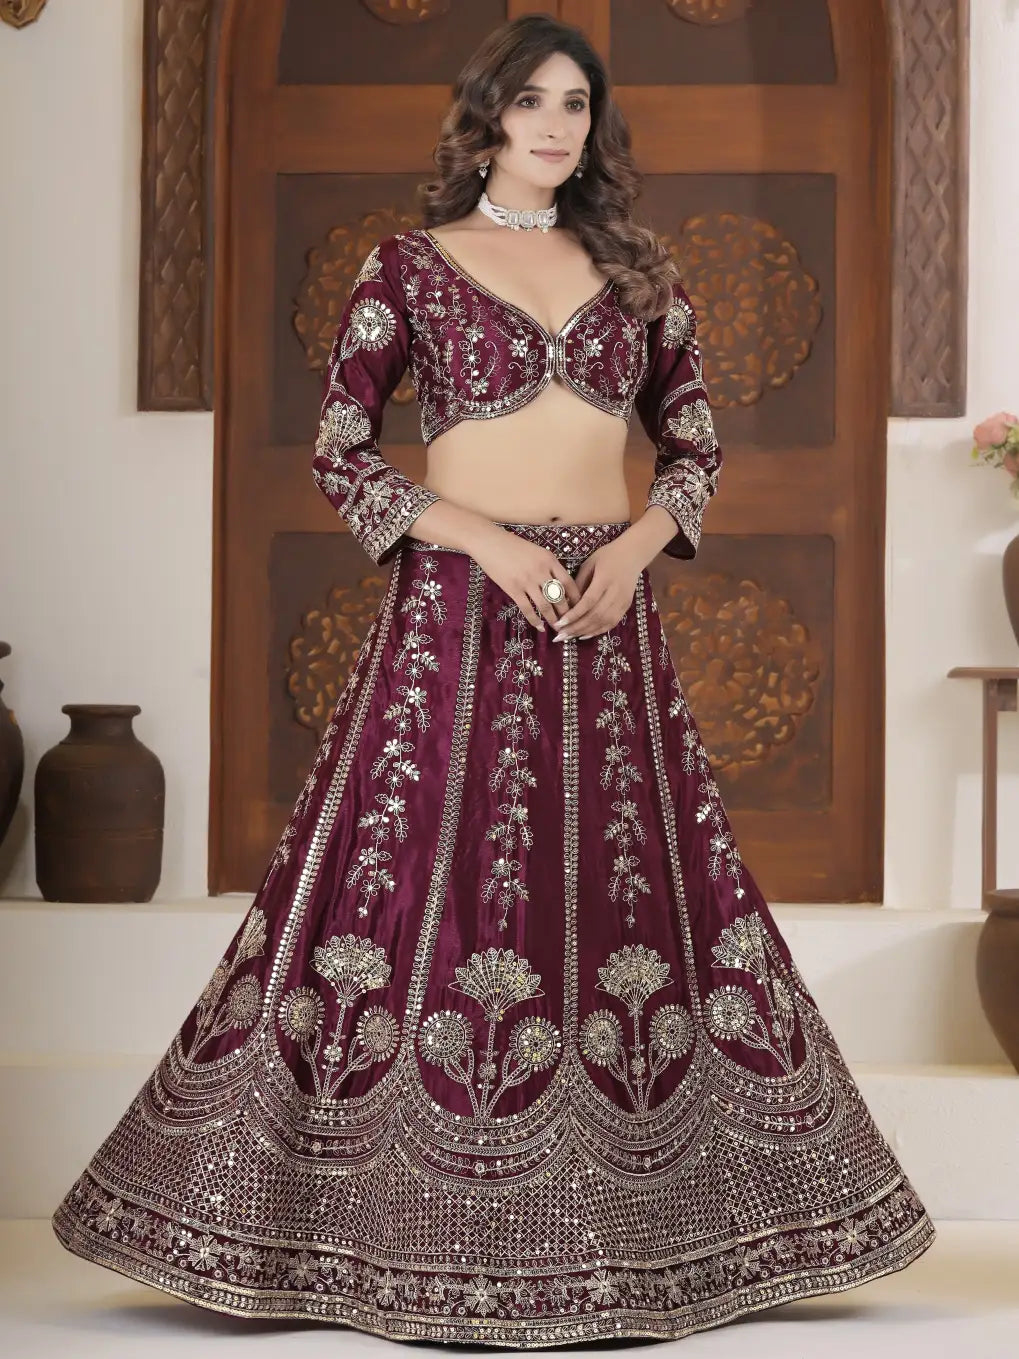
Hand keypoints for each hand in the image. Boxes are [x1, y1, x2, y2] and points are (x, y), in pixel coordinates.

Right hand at [468, 526, 582, 629]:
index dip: (575, 598)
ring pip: (545, 606)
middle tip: (569, 622)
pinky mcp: (513, 589)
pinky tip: (539, 627)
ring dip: (552, 619)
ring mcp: (527, 581)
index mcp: (549, 559)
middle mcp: (541, 571)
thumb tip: (559, 585)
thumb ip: (549, 566)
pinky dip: (534, 620)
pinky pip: (527, 609)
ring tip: (556, 627)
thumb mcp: (537, 551)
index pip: (569, 582)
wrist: (489, 542)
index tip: (579, 607)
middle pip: (559, 597)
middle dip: (566, 613)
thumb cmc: (513, 546)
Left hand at [550, 535, 645, 640]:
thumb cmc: (606, 556)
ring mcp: (623, 601)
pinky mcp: (626, 606)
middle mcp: (616, 592)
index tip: (560, 623)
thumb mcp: (589, 564)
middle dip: (576, 627)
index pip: (588, 601)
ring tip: (568, 637)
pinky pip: (611, 623)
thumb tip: (565, 603)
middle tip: (560, 635)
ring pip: (603, 622)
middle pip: (595, 615)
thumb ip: (578, 583)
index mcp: (605, 579)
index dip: (574, 614)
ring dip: (585, 632)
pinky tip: (584, 635)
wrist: (632, 555)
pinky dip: (597, 631)